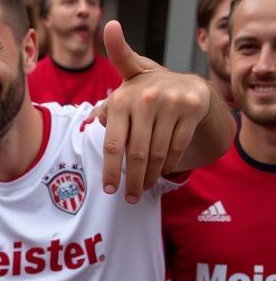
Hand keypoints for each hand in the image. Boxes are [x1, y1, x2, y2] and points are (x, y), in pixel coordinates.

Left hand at [98, 20, 210, 201]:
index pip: (113, 144)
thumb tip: (88, 121)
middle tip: (131, 197)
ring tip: (145, 185)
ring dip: (151, 176)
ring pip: (158, 153)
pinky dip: (170, 164)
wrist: (184, 82)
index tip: (110, 190)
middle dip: (134, 181)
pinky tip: (164, 171)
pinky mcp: (192, 108)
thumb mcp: (121, 96)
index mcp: (121, 100)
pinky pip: (178, 146)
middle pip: (137, 153)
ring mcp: (171, 102)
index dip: (111, 171)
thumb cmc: (143, 97)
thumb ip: (104, 110)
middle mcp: (146, 99)